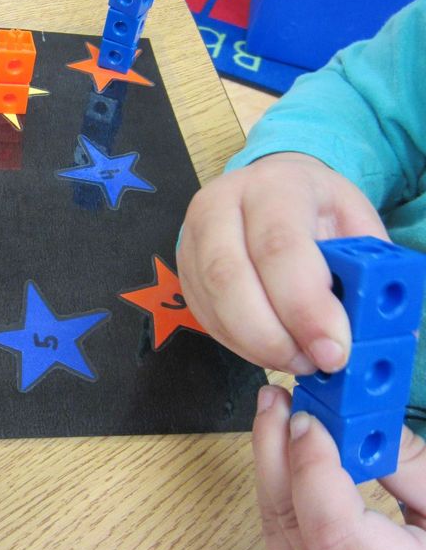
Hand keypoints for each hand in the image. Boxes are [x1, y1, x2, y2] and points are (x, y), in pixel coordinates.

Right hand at [176, 152, 386, 374]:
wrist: (273, 186)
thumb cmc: (317, 209)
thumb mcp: (354, 223)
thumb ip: (363, 270)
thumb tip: (365, 329)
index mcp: (273, 185)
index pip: (279, 247)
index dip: (305, 307)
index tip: (334, 351)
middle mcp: (221, 205)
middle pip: (231, 278)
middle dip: (274, 336)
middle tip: (312, 364)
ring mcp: (194, 237)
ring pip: (214, 304)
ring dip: (258, 346)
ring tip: (298, 358)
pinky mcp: (183, 269)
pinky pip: (206, 318)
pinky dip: (241, 345)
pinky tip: (271, 349)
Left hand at [254, 385, 425, 549]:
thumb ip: (408, 463)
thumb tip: (351, 414)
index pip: (335, 534)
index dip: (312, 468)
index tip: (306, 417)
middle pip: (295, 531)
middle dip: (277, 454)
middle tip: (276, 399)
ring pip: (279, 541)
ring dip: (271, 473)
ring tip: (275, 420)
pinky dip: (282, 504)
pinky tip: (285, 466)